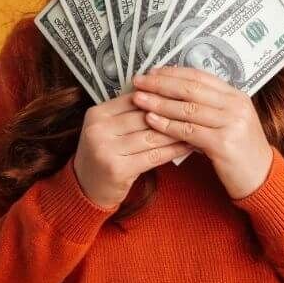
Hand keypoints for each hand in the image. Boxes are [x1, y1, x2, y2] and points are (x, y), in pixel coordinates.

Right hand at [70, 92, 192, 208]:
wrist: (86, 188)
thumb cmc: (104, 154)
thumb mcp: (107, 128)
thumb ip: (128, 113)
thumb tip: (164, 94)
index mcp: (96, 113)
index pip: (134, 99)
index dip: (160, 97)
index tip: (183, 96)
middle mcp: (98, 129)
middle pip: (144, 116)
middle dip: (172, 114)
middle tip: (198, 110)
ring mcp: (106, 150)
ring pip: (151, 136)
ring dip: (177, 132)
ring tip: (198, 127)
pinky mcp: (118, 169)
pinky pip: (153, 156)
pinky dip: (173, 150)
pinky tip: (188, 146)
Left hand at [130, 66, 273, 199]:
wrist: (262, 177)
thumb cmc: (241, 151)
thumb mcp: (230, 122)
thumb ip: (210, 107)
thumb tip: (176, 93)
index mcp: (236, 96)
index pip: (201, 77)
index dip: (174, 72)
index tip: (153, 72)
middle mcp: (236, 106)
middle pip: (191, 88)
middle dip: (162, 84)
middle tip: (139, 81)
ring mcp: (231, 123)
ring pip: (188, 108)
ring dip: (159, 103)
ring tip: (139, 99)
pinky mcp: (223, 143)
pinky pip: (188, 131)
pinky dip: (167, 125)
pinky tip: (151, 120)